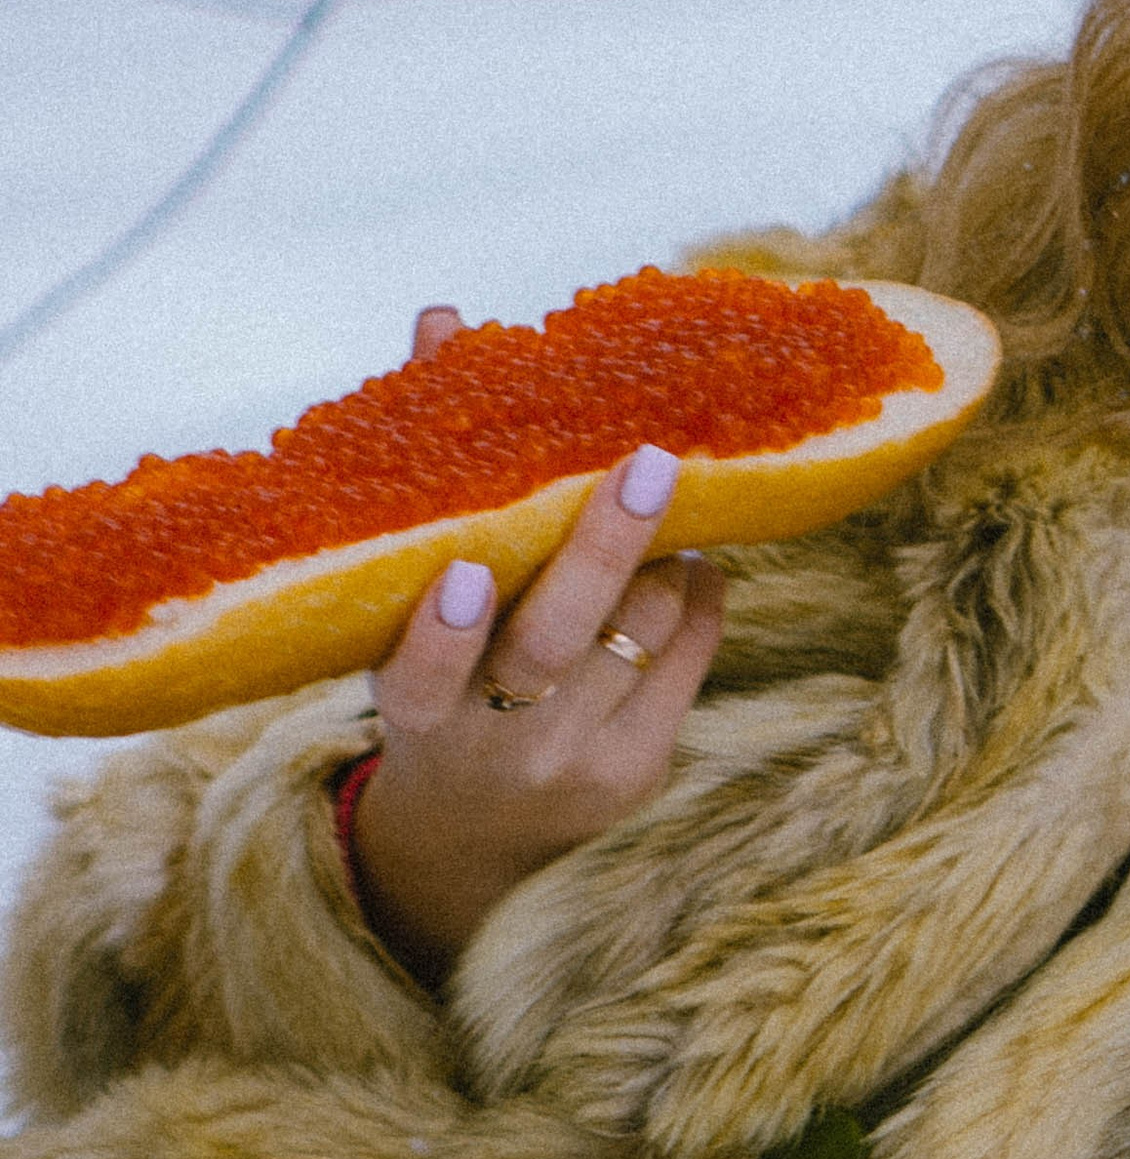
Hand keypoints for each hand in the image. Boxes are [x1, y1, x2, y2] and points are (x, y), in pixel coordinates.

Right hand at [347, 304, 726, 984]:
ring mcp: (573, 766)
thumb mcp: (403, 605)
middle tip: (646, 464)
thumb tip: (444, 320)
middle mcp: (491, 749)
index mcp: (412, 715)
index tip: (464, 572)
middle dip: (603, 552)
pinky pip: (688, 659)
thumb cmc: (437, 676)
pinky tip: (690, 555)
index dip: (440, 634)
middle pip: (555, 647)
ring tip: (661, 495)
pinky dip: (696, 593)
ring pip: (638, 635)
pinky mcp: (640, 772)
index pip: (416, 681)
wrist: (473, 837)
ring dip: (661, 556)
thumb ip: (428, 470)